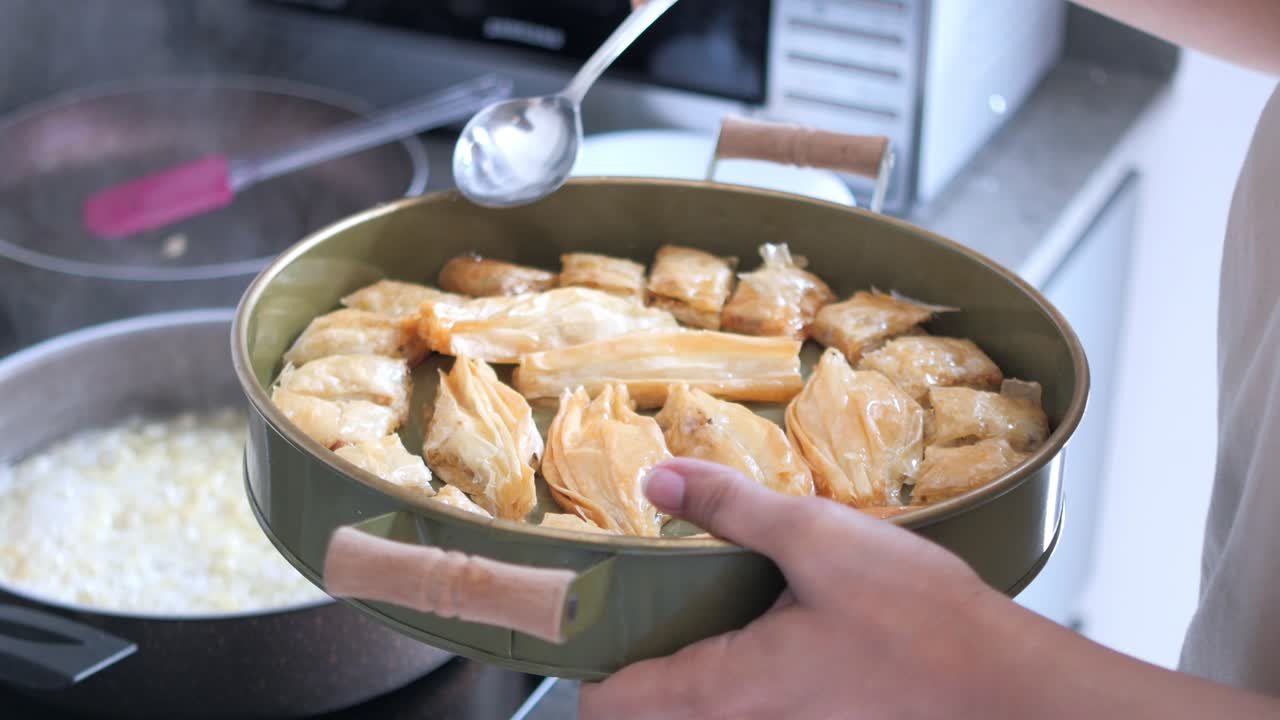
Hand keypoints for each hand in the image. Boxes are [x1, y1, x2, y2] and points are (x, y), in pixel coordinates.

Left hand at [578, 458, 1043, 719]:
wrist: (1003, 684)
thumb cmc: (917, 620)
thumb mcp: (816, 538)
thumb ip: (731, 508)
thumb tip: (658, 480)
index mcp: (724, 689)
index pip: (608, 705)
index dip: (586, 655)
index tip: (590, 604)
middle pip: (648, 714)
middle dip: (634, 658)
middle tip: (644, 593)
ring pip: (699, 711)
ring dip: (686, 665)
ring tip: (703, 598)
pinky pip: (748, 708)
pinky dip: (735, 674)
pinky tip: (767, 620)